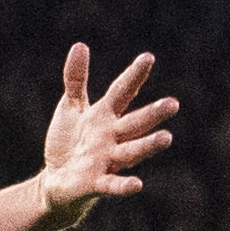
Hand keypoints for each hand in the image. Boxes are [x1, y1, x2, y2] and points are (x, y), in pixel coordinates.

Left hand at [38, 45, 177, 223]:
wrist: (56, 182)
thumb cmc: (68, 143)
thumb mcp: (71, 108)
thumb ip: (76, 79)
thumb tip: (80, 45)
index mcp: (106, 116)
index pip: (123, 92)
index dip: (133, 76)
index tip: (148, 57)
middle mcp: (112, 137)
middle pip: (135, 123)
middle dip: (153, 114)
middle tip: (173, 103)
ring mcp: (107, 161)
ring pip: (132, 151)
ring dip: (148, 145)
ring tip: (167, 138)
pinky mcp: (97, 183)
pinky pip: (113, 185)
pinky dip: (124, 185)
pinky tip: (137, 185)